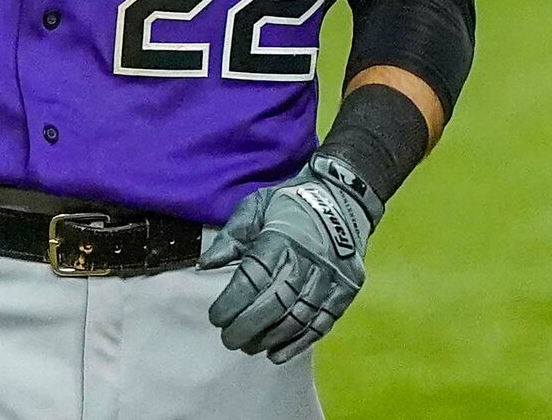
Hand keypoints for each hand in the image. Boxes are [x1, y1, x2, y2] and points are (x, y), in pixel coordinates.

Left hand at [204, 153, 382, 361]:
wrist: (340, 197)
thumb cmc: (288, 203)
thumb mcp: (254, 207)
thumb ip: (231, 238)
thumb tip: (204, 266)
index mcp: (281, 238)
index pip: (254, 278)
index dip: (233, 302)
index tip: (215, 318)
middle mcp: (309, 260)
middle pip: (276, 302)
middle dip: (248, 326)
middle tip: (228, 339)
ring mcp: (332, 278)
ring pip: (299, 317)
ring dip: (271, 338)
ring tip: (249, 347)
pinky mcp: (347, 290)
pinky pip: (323, 323)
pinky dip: (300, 342)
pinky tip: (278, 354)